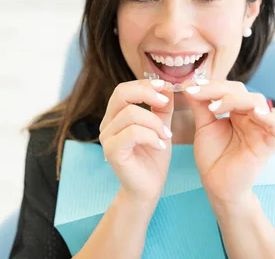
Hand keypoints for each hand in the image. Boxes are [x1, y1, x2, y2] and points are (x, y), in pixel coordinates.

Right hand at [99, 79, 173, 202]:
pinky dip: (151, 136)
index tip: (164, 87)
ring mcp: (107, 138)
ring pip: (131, 114)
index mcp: (116, 116)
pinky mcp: (112, 151)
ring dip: (155, 123)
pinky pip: (133, 133)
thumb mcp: (161, 127)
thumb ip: (162, 108)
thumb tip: (167, 87)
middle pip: (121, 93)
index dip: (144, 84)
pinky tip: (160, 147)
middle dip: (146, 93)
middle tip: (165, 102)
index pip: (124, 89)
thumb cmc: (153, 159)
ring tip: (166, 136)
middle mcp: (107, 124)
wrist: (148, 189)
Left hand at [184, 80, 274, 204]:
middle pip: (243, 92)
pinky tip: (253, 113)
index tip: (191, 87)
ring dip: (235, 100)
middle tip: (198, 94)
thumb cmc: (212, 156)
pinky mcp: (270, 144)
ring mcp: (262, 129)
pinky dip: (268, 117)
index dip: (211, 85)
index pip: (230, 89)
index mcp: (238, 111)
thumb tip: (190, 82)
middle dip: (219, 90)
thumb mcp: (204, 126)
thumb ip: (200, 105)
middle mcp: (252, 116)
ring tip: (214, 108)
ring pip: (258, 102)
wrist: (216, 184)